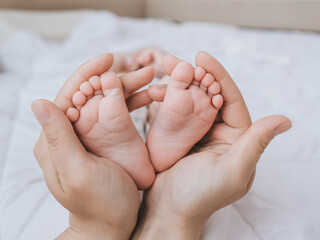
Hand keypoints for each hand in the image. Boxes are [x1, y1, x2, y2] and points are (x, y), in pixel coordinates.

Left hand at [32, 54, 158, 239]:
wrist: (113, 224)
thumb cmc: (97, 203)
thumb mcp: (77, 172)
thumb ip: (59, 138)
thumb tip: (39, 102)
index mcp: (58, 138)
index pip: (68, 96)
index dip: (88, 74)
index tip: (109, 58)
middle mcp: (73, 132)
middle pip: (92, 94)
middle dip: (117, 78)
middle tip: (145, 67)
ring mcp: (92, 136)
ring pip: (108, 101)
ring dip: (130, 87)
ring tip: (153, 76)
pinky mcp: (109, 140)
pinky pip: (120, 114)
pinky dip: (136, 102)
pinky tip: (152, 95)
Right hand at [132, 52, 291, 238]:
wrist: (168, 211)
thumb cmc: (200, 196)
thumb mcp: (232, 171)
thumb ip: (256, 144)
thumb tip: (284, 120)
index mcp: (238, 139)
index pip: (231, 100)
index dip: (218, 77)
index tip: (202, 56)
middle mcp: (222, 133)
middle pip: (211, 96)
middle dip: (195, 75)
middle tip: (176, 58)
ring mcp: (200, 134)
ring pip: (193, 100)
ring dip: (180, 83)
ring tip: (164, 66)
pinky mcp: (181, 136)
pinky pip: (178, 111)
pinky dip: (168, 99)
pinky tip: (156, 89)